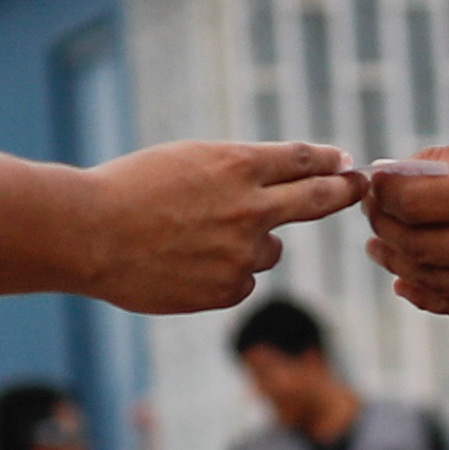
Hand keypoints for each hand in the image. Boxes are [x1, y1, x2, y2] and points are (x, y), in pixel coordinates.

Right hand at [76, 142, 359, 315]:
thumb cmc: (129, 189)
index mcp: (238, 165)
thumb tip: (279, 181)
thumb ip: (235, 169)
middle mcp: (251, 208)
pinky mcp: (227, 290)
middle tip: (359, 187)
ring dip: (250, 244)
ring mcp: (242, 253)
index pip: (303, 159)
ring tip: (195, 239)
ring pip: (270, 250)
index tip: (345, 163)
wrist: (90, 234)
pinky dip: (224, 275)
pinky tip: (184, 266)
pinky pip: (244, 282)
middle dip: (343, 191)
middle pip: (317, 198)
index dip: (328, 161)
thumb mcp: (187, 159)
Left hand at [357, 139, 448, 332]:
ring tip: (381, 243)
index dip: (383, 192)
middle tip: (373, 211)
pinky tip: (406, 276)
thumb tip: (392, 173)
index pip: (415, 199)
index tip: (374, 183)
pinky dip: (422, 291)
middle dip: (382, 224)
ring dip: (395, 259)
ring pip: (427, 279)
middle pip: (414, 242)